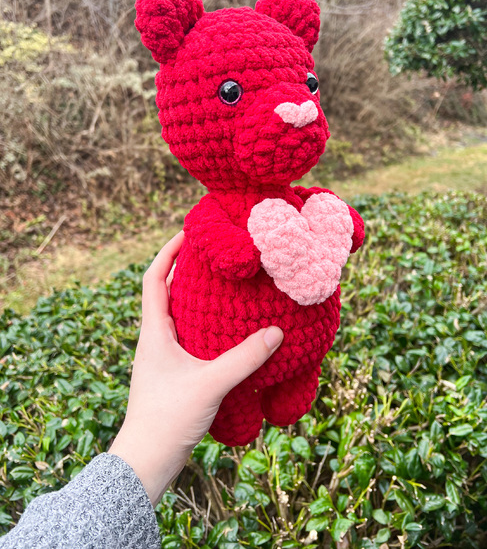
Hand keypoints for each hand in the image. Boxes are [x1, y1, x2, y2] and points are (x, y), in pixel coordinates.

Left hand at [108, 231, 282, 506]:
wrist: (147, 460)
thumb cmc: (168, 419)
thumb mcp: (210, 384)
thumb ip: (244, 358)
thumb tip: (276, 332)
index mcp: (153, 332)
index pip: (153, 279)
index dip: (168, 252)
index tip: (188, 234)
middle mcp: (154, 339)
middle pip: (164, 292)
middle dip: (185, 269)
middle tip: (214, 255)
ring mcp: (161, 357)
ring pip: (176, 315)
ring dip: (195, 296)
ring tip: (223, 285)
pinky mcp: (172, 373)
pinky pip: (186, 336)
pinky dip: (203, 324)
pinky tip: (226, 330)